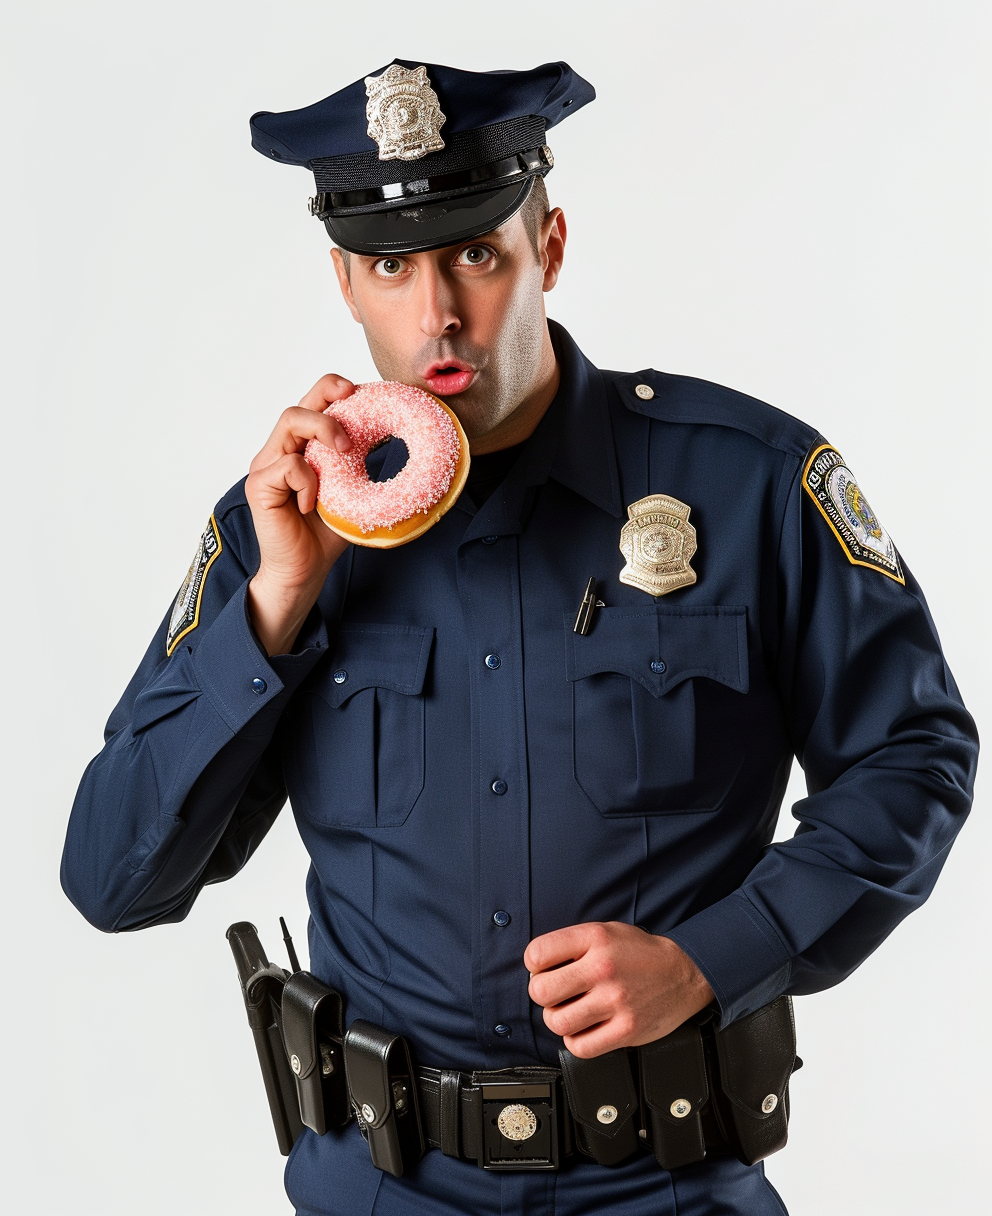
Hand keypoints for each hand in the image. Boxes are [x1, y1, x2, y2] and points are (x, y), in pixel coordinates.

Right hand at [245, 374, 354, 654]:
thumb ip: (368, 468)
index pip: (313, 402)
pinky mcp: (260, 487)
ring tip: (345, 451)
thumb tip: (415, 450)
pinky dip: (307, 480)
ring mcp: (267, 466)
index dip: (333, 388)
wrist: (304, 571)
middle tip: (356, 424)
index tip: (359, 391)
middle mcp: (280, 451)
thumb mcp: (355, 494)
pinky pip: (287, 466)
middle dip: (328, 398)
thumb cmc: (326, 534)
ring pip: (289, 422)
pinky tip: (313, 503)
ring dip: (322, 428)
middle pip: (298, 405)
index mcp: (302, 447)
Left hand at [524, 922, 714, 1058]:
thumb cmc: (639, 953)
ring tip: (570, 1011)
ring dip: (557, 1019)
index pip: (537, 954)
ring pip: (557, 1022)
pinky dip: (575, 1040)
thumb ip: (571, 945)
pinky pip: (580, 1047)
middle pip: (541, 992)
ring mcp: (616, 1001)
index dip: (534, 965)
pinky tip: (584, 1028)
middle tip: (554, 993)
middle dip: (541, 994)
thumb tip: (536, 969)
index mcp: (595, 938)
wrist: (684, 973)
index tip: (544, 969)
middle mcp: (604, 968)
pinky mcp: (627, 1030)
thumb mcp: (605, 931)